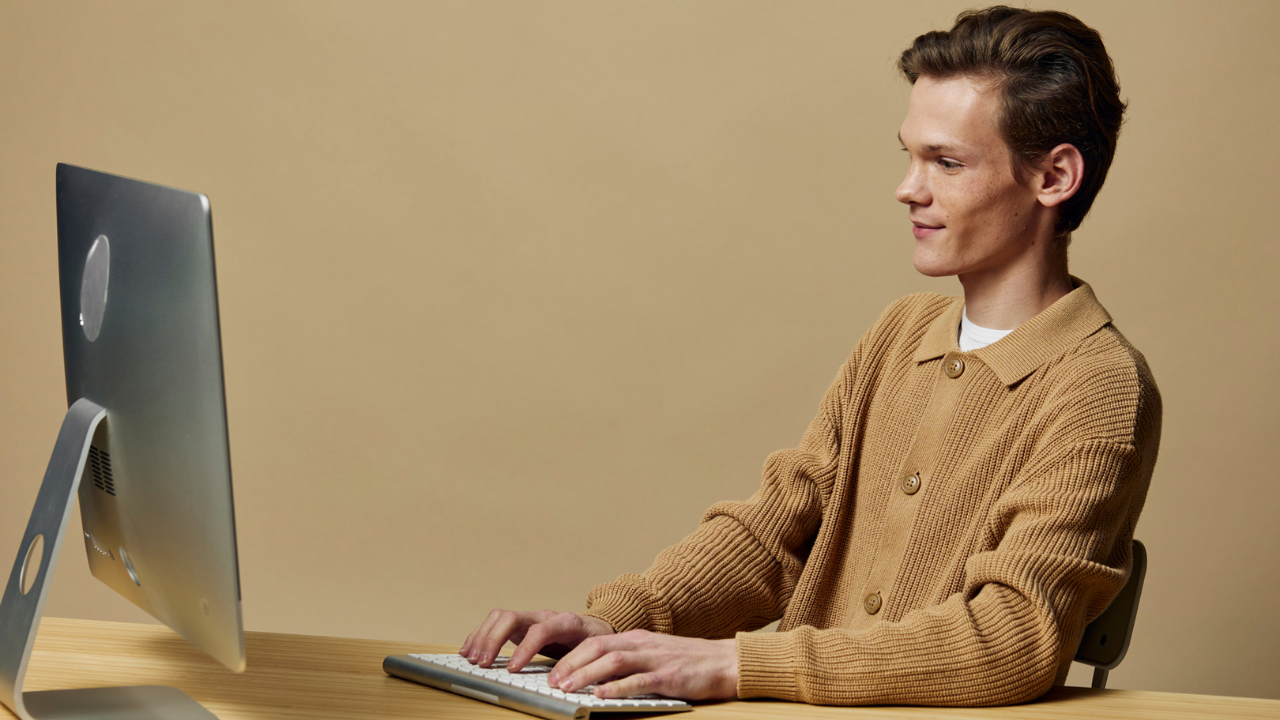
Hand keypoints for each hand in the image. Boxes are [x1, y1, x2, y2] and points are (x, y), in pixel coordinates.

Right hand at [460, 609, 614, 669]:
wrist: (596, 626)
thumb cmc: (595, 640)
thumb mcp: (596, 652)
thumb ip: (585, 664)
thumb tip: (573, 682)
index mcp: (566, 622)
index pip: (540, 630)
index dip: (525, 648)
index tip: (512, 669)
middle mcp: (543, 615)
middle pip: (512, 617)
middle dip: (493, 640)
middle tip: (483, 663)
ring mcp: (529, 617)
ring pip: (499, 617)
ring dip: (482, 637)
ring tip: (472, 659)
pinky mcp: (519, 624)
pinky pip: (494, 623)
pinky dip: (479, 635)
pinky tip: (469, 650)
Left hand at [547, 629, 737, 700]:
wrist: (726, 661)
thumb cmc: (690, 661)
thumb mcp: (654, 654)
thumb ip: (630, 661)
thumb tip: (600, 675)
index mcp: (637, 639)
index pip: (596, 641)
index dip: (571, 656)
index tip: (554, 671)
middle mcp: (642, 644)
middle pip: (598, 647)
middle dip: (571, 664)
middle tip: (552, 681)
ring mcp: (655, 659)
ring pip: (612, 661)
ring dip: (586, 675)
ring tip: (568, 688)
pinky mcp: (669, 676)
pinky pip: (638, 681)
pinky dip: (616, 688)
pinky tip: (601, 695)